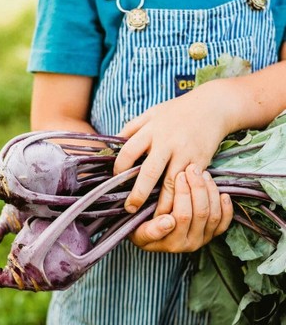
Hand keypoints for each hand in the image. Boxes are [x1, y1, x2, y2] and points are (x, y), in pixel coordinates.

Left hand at [114, 82, 233, 215]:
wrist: (213, 105)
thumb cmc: (177, 111)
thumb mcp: (152, 113)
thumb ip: (132, 128)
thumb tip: (112, 146)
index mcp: (151, 129)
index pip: (129, 152)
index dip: (119, 168)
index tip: (115, 181)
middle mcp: (167, 142)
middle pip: (149, 172)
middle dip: (139, 193)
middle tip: (130, 209)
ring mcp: (185, 152)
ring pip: (171, 184)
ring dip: (162, 203)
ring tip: (153, 219)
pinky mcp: (200, 161)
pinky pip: (188, 184)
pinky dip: (182, 198)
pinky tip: (175, 209)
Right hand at [129, 164, 232, 252]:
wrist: (150, 235)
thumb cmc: (140, 229)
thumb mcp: (138, 232)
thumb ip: (151, 231)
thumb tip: (169, 221)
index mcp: (172, 243)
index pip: (182, 216)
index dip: (183, 195)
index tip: (179, 176)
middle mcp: (190, 244)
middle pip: (200, 213)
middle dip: (196, 187)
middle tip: (190, 169)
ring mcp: (203, 239)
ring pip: (213, 214)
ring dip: (209, 192)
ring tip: (201, 173)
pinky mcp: (212, 235)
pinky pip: (224, 222)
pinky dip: (226, 207)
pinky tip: (222, 193)